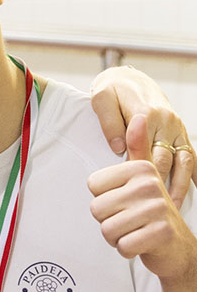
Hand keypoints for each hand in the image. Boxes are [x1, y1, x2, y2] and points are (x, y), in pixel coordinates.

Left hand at [88, 114, 196, 280]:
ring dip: (116, 237)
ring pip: (107, 229)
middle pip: (97, 208)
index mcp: (141, 167)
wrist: (178, 247)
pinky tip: (141, 244)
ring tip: (133, 231)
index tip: (122, 202)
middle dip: (107, 221)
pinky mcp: (162, 232)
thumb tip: (137, 118)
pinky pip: (123, 245)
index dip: (103, 200)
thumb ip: (135, 148)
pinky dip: (127, 250)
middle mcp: (151, 183)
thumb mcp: (141, 177)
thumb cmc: (152, 211)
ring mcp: (159, 207)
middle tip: (127, 221)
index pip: (93, 186)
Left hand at [91, 65, 194, 206]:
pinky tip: (194, 192)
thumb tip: (118, 147)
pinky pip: (192, 156)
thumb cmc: (114, 92)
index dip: (139, 174)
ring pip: (184, 161)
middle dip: (161, 186)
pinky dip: (195, 175)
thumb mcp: (102, 99)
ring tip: (173, 208)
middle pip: (165, 159)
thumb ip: (109, 122)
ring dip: (181, 186)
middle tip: (153, 211)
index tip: (133, 196)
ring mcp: (177, 128)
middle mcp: (167, 121)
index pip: (145, 149)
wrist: (130, 80)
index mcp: (146, 113)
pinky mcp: (182, 133)